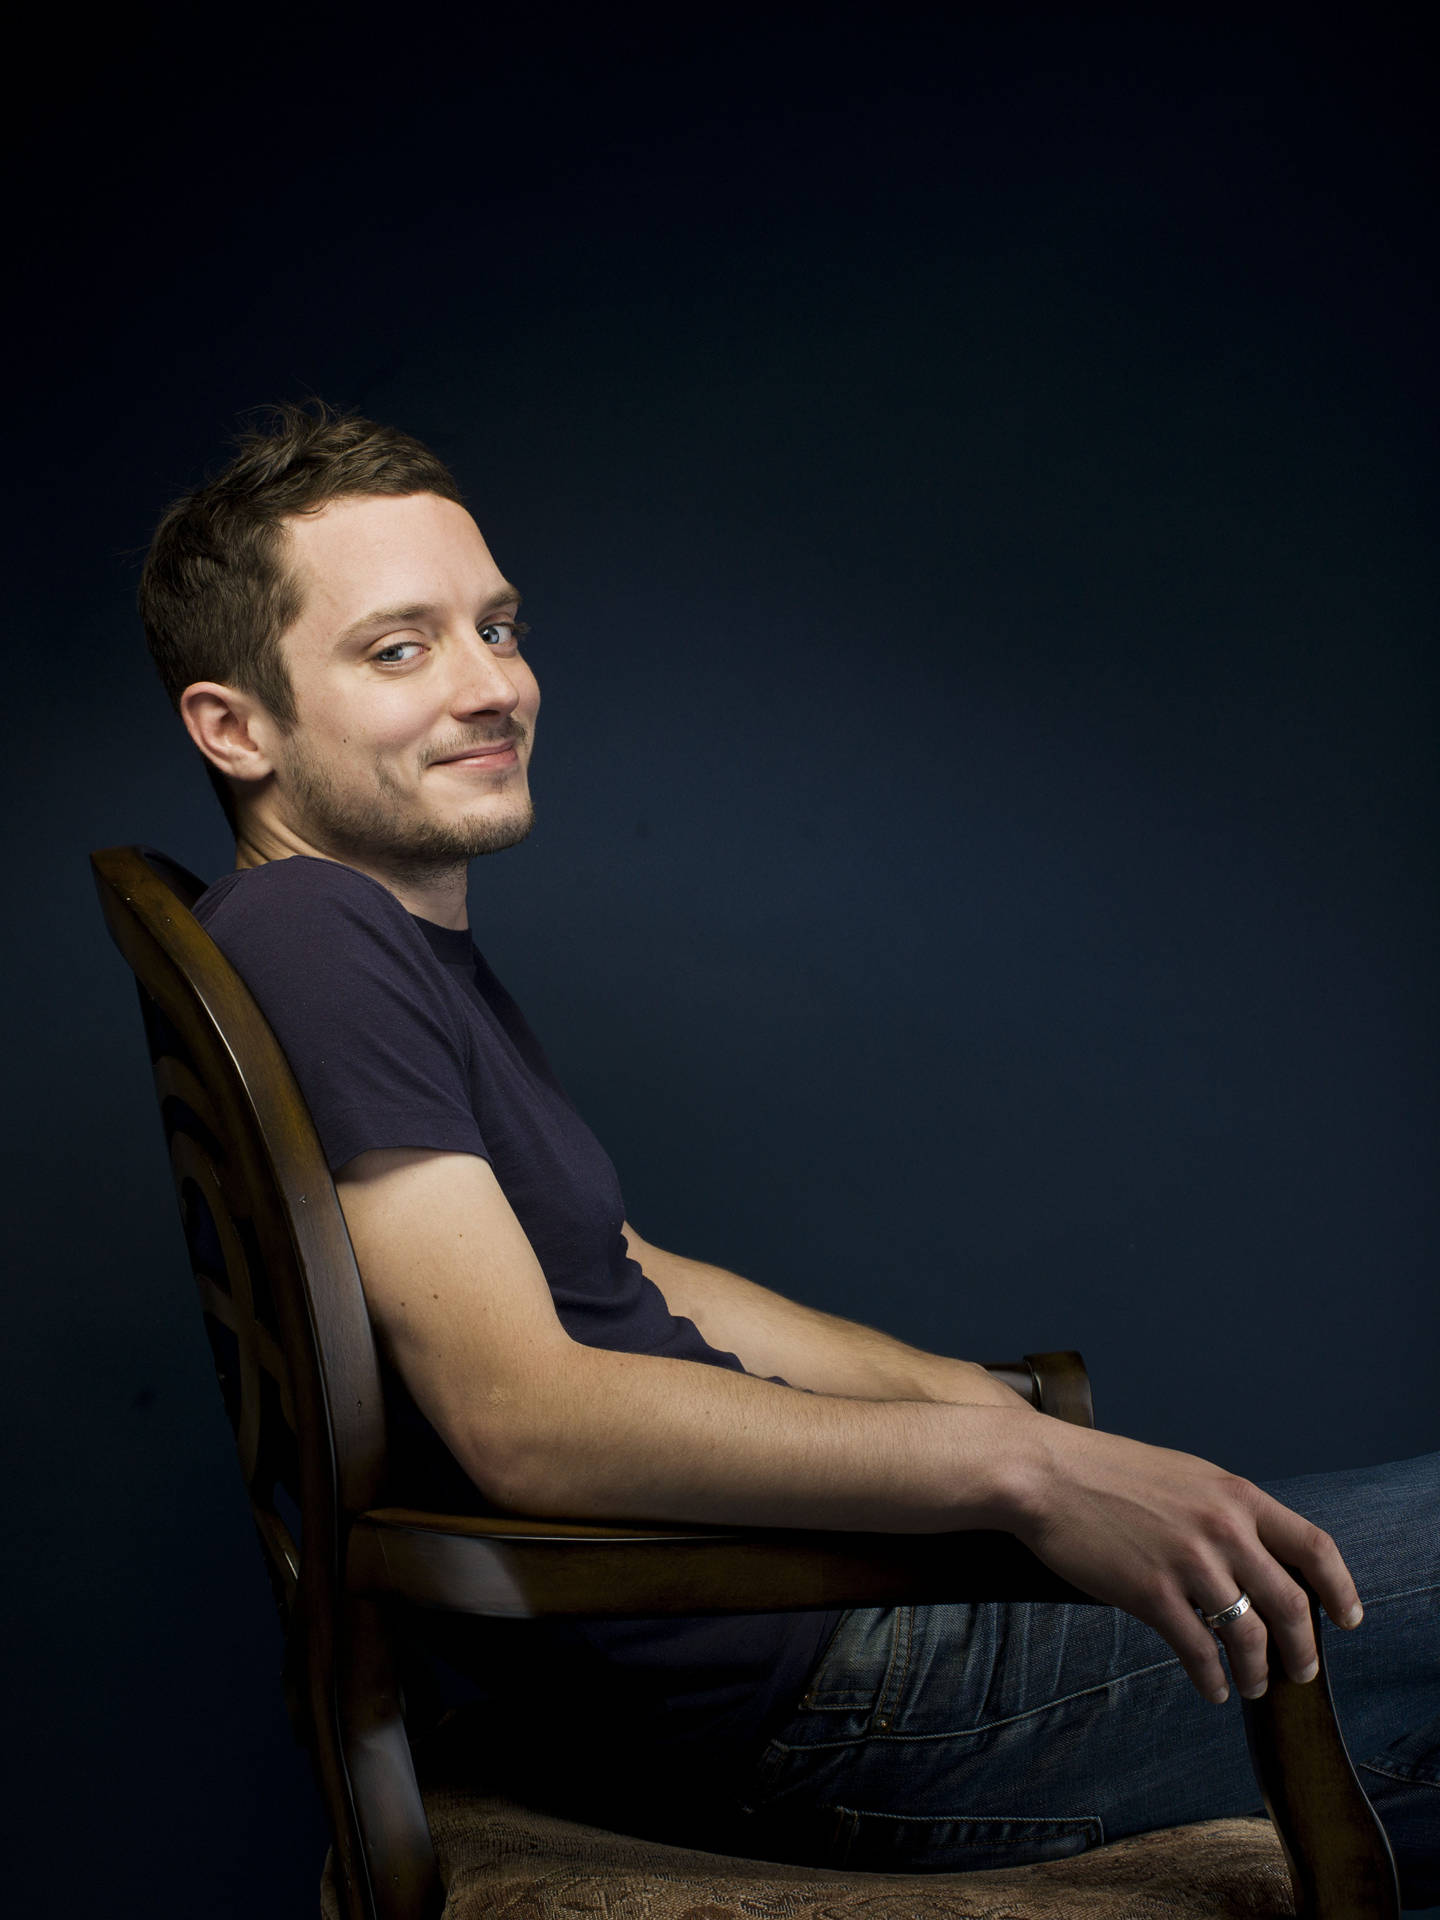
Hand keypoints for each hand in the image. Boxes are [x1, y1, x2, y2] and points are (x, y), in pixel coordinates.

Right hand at [1011, 1422, 1363, 1702]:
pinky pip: (1198, 1652)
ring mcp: (1188, 1562)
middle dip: (1304, 1650)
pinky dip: (1212, 1679)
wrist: (1045, 1474)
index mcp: (1235, 1496)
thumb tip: (1258, 1560)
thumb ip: (1225, 1512)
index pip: (1315, 1547)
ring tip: (1252, 1685)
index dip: (1341, 1590)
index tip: (1348, 1619)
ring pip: (1249, 1636)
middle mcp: (1222, 1528)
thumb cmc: (1107, 1472)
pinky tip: (1211, 1687)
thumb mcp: (1185, 1476)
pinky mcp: (1150, 1593)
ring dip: (1258, 1672)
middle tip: (1301, 1672)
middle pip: (1291, 1604)